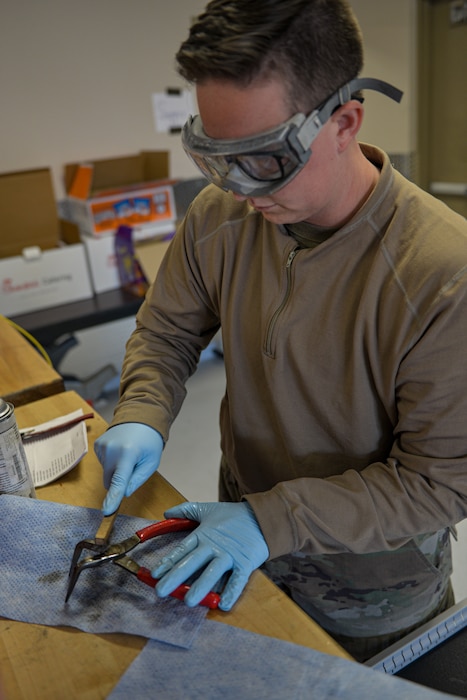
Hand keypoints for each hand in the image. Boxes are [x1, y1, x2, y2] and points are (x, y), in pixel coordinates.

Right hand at [94, 423, 162, 514]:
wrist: (140, 417)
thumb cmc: (149, 441)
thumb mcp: (151, 462)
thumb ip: (137, 480)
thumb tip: (124, 493)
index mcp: (128, 454)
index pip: (119, 481)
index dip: (113, 497)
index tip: (107, 511)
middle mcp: (111, 450)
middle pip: (110, 481)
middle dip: (120, 480)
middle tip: (134, 466)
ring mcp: (102, 447)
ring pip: (106, 473)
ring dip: (116, 470)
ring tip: (128, 454)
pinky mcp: (97, 445)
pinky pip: (103, 464)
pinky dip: (111, 462)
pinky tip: (120, 451)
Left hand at [152, 501, 268, 610]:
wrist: (262, 517)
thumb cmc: (233, 516)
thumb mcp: (208, 509)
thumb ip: (186, 510)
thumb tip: (166, 512)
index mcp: (203, 534)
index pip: (182, 549)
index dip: (168, 562)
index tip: (155, 574)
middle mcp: (214, 546)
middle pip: (192, 562)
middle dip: (175, 577)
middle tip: (161, 591)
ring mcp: (230, 555)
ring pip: (213, 572)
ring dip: (200, 587)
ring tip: (189, 601)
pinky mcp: (245, 563)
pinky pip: (238, 580)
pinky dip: (231, 592)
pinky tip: (222, 604)